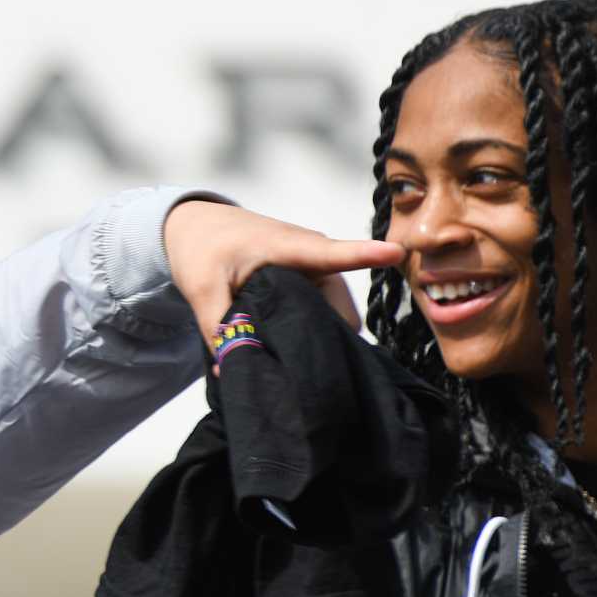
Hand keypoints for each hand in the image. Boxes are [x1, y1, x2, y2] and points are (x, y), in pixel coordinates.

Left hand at [162, 199, 404, 349]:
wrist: (201, 226)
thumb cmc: (203, 248)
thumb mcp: (201, 288)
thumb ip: (217, 328)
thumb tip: (231, 370)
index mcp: (290, 248)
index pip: (334, 253)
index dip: (365, 255)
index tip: (395, 253)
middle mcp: (314, 257)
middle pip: (340, 310)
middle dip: (327, 339)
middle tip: (294, 364)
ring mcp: (317, 271)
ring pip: (335, 317)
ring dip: (317, 337)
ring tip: (284, 353)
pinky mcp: (314, 282)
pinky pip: (326, 314)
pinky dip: (312, 330)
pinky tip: (286, 343)